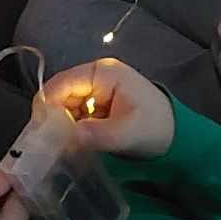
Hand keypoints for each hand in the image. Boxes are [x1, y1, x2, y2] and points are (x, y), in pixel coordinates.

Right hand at [42, 58, 174, 157]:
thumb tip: (68, 137)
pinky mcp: (98, 101)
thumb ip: (98, 134)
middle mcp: (96, 75)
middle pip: (61, 93)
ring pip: (66, 104)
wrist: (180, 138)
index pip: (62, 84)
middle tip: (48, 143)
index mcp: (103, 73)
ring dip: (62, 124)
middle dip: (54, 117)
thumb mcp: (128, 134)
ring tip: (59, 146)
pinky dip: (72, 126)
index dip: (47, 105)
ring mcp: (97, 87)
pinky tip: (72, 143)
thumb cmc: (157, 129)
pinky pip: (76, 112)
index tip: (40, 131)